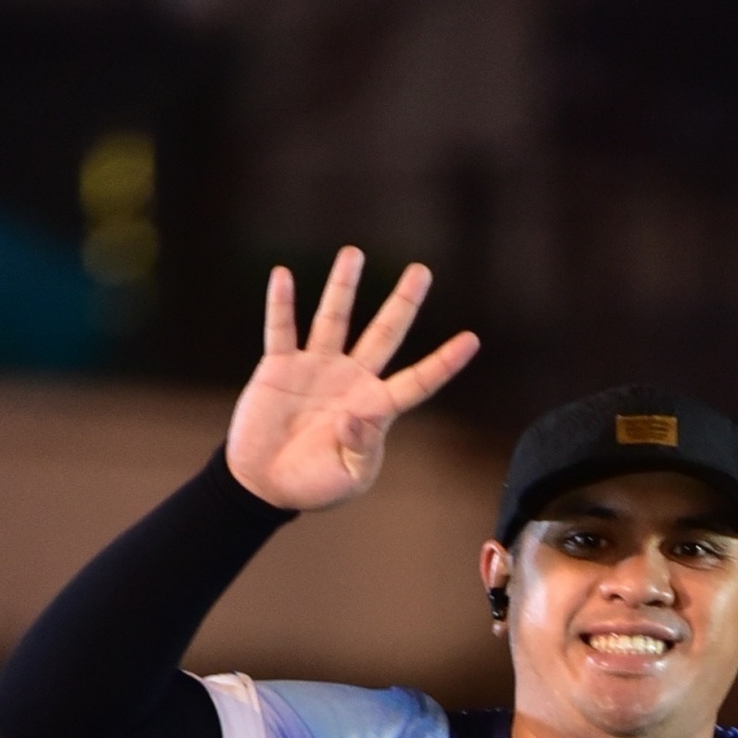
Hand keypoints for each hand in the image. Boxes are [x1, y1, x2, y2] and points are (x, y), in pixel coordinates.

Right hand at [224, 250, 478, 511]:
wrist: (264, 484)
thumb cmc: (313, 484)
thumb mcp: (348, 478)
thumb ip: (360, 448)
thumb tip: (355, 415)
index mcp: (375, 408)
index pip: (418, 381)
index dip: (444, 362)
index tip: (472, 340)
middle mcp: (351, 380)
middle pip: (383, 334)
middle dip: (402, 303)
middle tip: (422, 271)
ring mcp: (316, 368)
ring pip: (334, 319)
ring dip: (343, 287)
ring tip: (354, 253)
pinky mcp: (279, 367)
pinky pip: (281, 330)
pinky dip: (281, 305)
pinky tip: (283, 277)